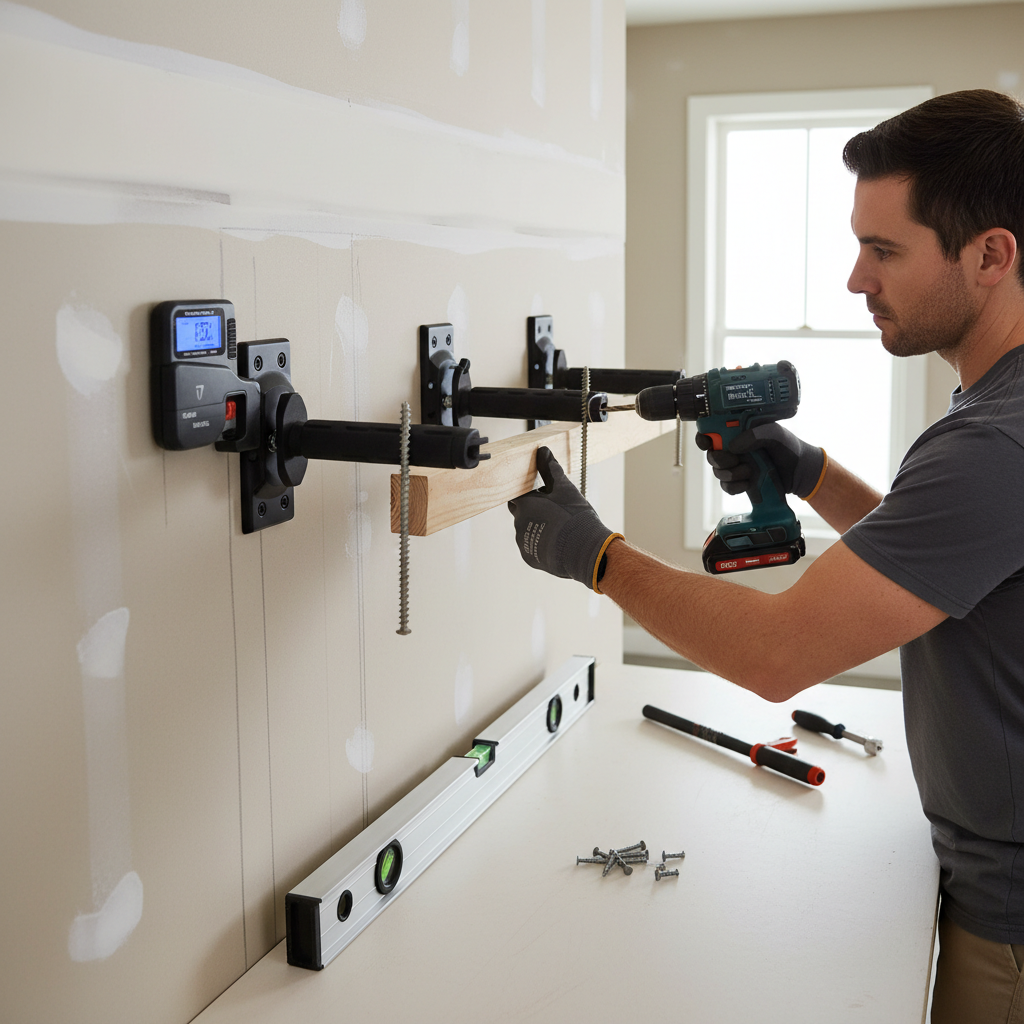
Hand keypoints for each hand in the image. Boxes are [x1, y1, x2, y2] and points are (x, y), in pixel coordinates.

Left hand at [507, 447, 622, 590]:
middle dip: (532, 510)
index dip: (528, 494)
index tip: (539, 494)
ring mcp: (523, 542)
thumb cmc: (574, 517)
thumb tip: (543, 450)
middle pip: (520, 512)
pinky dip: (540, 544)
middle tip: (551, 510)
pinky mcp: (529, 558)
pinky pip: (531, 547)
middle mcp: (519, 523)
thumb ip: (551, 469)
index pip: (517, 495)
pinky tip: (556, 542)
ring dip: (536, 528)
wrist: (583, 551)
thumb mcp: (565, 489)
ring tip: (558, 529)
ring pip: (525, 530)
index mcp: (525, 504)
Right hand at [696, 423, 824, 499]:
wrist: (800, 472)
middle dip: (719, 459)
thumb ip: (755, 435)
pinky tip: (748, 483)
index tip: (707, 443)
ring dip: (731, 474)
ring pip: (717, 472)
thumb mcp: (775, 434)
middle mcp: (733, 449)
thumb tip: (733, 446)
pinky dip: (735, 487)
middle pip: (711, 455)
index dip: (703, 437)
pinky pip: (726, 487)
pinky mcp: (739, 482)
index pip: (711, 432)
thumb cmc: (788, 447)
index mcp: (738, 432)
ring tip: (749, 471)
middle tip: (735, 460)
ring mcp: (736, 466)